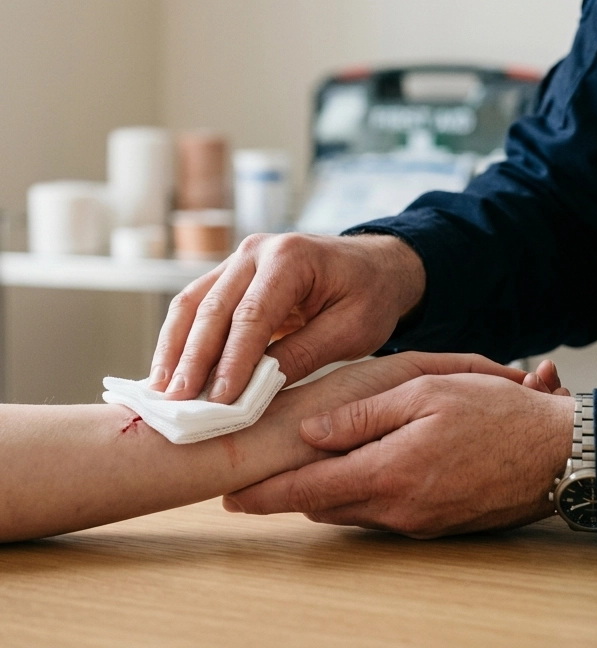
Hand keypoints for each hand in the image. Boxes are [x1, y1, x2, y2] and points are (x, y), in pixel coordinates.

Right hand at [149, 233, 425, 402]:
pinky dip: (181, 339)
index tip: (220, 400)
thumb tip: (255, 390)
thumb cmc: (370, 296)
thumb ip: (304, 355)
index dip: (233, 360)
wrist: (374, 266)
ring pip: (193, 304)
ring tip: (162, 392)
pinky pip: (197, 305)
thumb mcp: (351, 330)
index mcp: (291, 258)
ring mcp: (239, 260)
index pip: (252, 314)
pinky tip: (171, 372)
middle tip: (178, 404)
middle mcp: (256, 251)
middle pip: (213, 307)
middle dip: (193, 359)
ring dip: (175, 349)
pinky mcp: (231, 276)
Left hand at [223, 358, 573, 536]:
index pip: (309, 488)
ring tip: (303, 465)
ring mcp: (418, 521)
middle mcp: (399, 508)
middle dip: (289, 492)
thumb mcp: (427, 394)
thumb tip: (312, 430)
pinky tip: (359, 466)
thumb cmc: (495, 414)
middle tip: (259, 476)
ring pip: (350, 510)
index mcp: (390, 472)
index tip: (229, 496)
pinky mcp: (435, 524)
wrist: (556, 454)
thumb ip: (364, 415)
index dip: (266, 494)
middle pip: (324, 505)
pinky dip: (358, 493)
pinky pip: (380, 512)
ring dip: (324, 490)